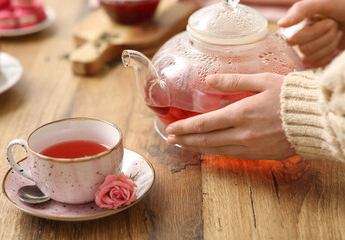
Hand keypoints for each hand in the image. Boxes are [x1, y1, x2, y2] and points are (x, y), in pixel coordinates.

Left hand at [166, 73, 296, 159]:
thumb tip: (209, 80)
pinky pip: (230, 156)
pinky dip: (215, 154)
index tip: (171, 128)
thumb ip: (233, 82)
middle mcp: (241, 134)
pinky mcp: (258, 155)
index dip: (185, 127)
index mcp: (240, 114)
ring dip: (196, 148)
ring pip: (216, 151)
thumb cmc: (289, 96)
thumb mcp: (261, 81)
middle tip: (170, 139)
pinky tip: (207, 151)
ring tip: (182, 146)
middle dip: (185, 140)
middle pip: (206, 140)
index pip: (204, 123)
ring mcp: (250, 148)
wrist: (314, 119)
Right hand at [278, 0, 344, 67]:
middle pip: (304, 50)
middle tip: (334, 25)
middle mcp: (300, 39)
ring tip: (337, 33)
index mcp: (297, 25)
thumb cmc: (341, 5)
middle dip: (325, 37)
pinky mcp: (318, 59)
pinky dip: (330, 55)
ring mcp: (309, 50)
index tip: (327, 20)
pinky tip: (336, 45)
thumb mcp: (322, 3)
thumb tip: (280, 24)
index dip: (313, 32)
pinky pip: (316, 65)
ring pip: (310, 59)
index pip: (293, 40)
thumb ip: (301, 10)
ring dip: (329, 44)